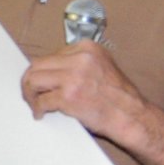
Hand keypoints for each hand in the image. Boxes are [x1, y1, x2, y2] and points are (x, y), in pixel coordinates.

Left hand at [21, 40, 147, 145]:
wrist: (133, 116)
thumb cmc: (119, 96)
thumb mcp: (101, 66)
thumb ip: (78, 63)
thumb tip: (51, 70)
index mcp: (87, 48)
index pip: (51, 55)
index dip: (44, 71)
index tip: (42, 81)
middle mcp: (80, 59)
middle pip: (38, 65)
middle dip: (30, 80)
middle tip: (31, 93)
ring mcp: (73, 77)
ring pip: (34, 80)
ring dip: (30, 94)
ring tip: (34, 103)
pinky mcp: (68, 97)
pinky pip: (42, 100)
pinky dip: (38, 108)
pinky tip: (41, 113)